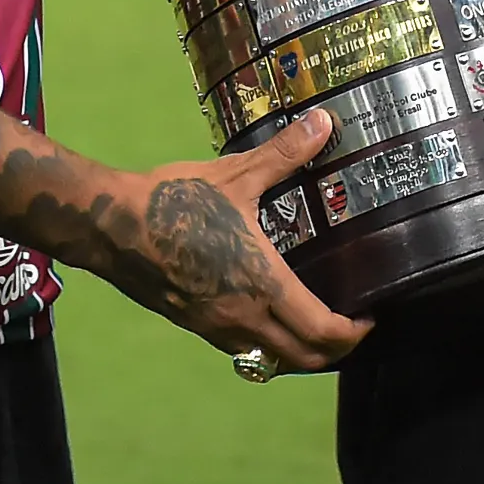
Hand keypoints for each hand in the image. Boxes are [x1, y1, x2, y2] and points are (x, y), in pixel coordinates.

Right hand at [91, 108, 370, 369]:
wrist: (112, 226)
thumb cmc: (175, 200)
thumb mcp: (235, 175)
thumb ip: (284, 154)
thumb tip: (324, 122)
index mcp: (262, 284)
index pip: (322, 331)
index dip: (354, 332)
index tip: (371, 314)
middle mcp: (244, 318)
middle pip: (305, 359)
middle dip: (337, 351)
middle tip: (353, 324)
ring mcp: (217, 328)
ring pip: (273, 361)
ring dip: (302, 353)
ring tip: (317, 322)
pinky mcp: (196, 326)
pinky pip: (245, 351)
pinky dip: (269, 346)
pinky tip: (269, 316)